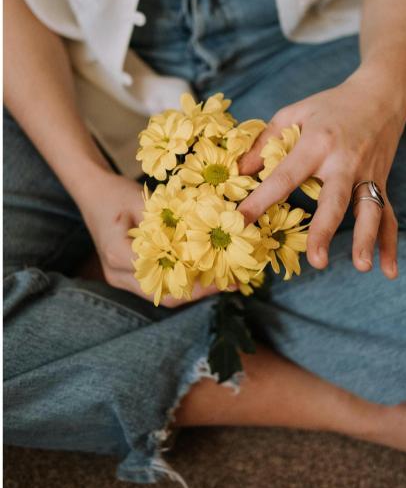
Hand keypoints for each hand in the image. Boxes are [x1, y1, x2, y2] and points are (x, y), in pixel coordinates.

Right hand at [78, 170, 222, 306]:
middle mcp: (117, 274)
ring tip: (224, 280)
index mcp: (118, 254)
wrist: (92, 193)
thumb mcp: (143, 200)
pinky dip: (181, 281)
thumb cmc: (117, 192)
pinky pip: (158, 286)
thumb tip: (208, 229)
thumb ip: (169, 219)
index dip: (194, 277)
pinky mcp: (127, 277)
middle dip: (199, 291)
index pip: (162, 274)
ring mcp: (120, 279)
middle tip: (230, 282)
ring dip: (193, 289)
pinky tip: (204, 273)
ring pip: (161, 295)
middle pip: (163, 294)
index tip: (221, 271)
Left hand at [238, 68, 405, 278]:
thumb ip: (265, 142)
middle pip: (334, 201)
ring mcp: (367, 175)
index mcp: (317, 144)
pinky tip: (388, 270)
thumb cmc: (330, 106)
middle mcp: (344, 162)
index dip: (261, 201)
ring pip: (369, 211)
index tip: (241, 222)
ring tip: (361, 267)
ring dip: (366, 240)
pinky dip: (390, 244)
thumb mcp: (294, 113)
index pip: (285, 177)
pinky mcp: (381, 183)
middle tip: (316, 260)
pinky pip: (389, 216)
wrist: (381, 96)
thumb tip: (239, 172)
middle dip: (325, 231)